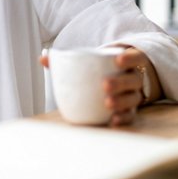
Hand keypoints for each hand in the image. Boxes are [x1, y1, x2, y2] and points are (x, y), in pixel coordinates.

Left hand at [39, 47, 155, 126]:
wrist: (117, 80)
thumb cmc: (100, 69)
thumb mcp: (90, 62)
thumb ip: (67, 60)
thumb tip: (43, 58)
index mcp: (127, 63)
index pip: (134, 57)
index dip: (129, 58)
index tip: (117, 61)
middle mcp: (134, 79)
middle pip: (132, 80)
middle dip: (120, 83)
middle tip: (105, 85)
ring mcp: (134, 95)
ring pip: (133, 98)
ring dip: (121, 102)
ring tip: (107, 104)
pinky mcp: (131, 110)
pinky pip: (130, 116)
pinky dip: (123, 118)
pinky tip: (112, 121)